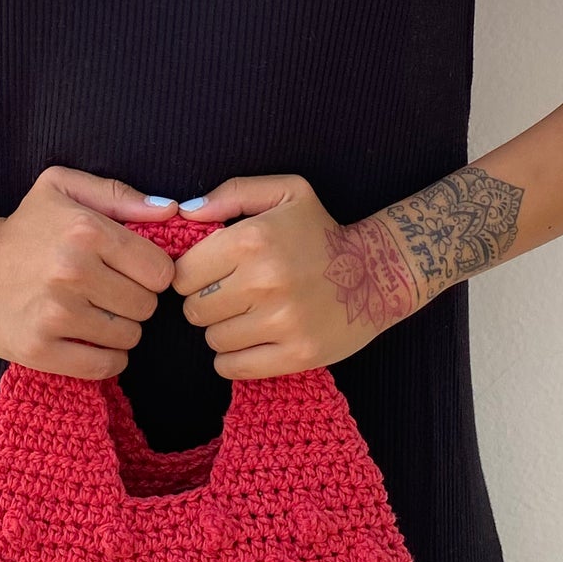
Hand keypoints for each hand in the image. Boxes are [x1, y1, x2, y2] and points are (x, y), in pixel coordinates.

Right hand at [0, 165, 175, 374]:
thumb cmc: (24, 227)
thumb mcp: (63, 189)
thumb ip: (121, 195)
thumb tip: (172, 211)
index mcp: (87, 230)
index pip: (160, 272)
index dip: (151, 273)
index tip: (130, 272)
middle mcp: (73, 272)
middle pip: (147, 307)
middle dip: (134, 302)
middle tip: (108, 294)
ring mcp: (56, 314)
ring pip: (129, 338)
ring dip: (120, 330)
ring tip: (94, 314)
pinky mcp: (40, 348)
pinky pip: (104, 366)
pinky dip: (106, 358)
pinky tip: (90, 341)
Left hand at [167, 172, 421, 377]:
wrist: (379, 273)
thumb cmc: (322, 232)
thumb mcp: (286, 193)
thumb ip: (232, 194)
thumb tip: (185, 214)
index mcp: (252, 239)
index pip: (183, 274)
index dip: (192, 275)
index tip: (211, 274)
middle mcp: (264, 281)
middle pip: (194, 310)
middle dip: (206, 303)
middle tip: (231, 296)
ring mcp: (282, 321)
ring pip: (213, 339)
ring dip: (223, 330)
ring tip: (248, 315)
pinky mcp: (297, 354)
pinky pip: (234, 367)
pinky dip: (234, 359)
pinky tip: (252, 340)